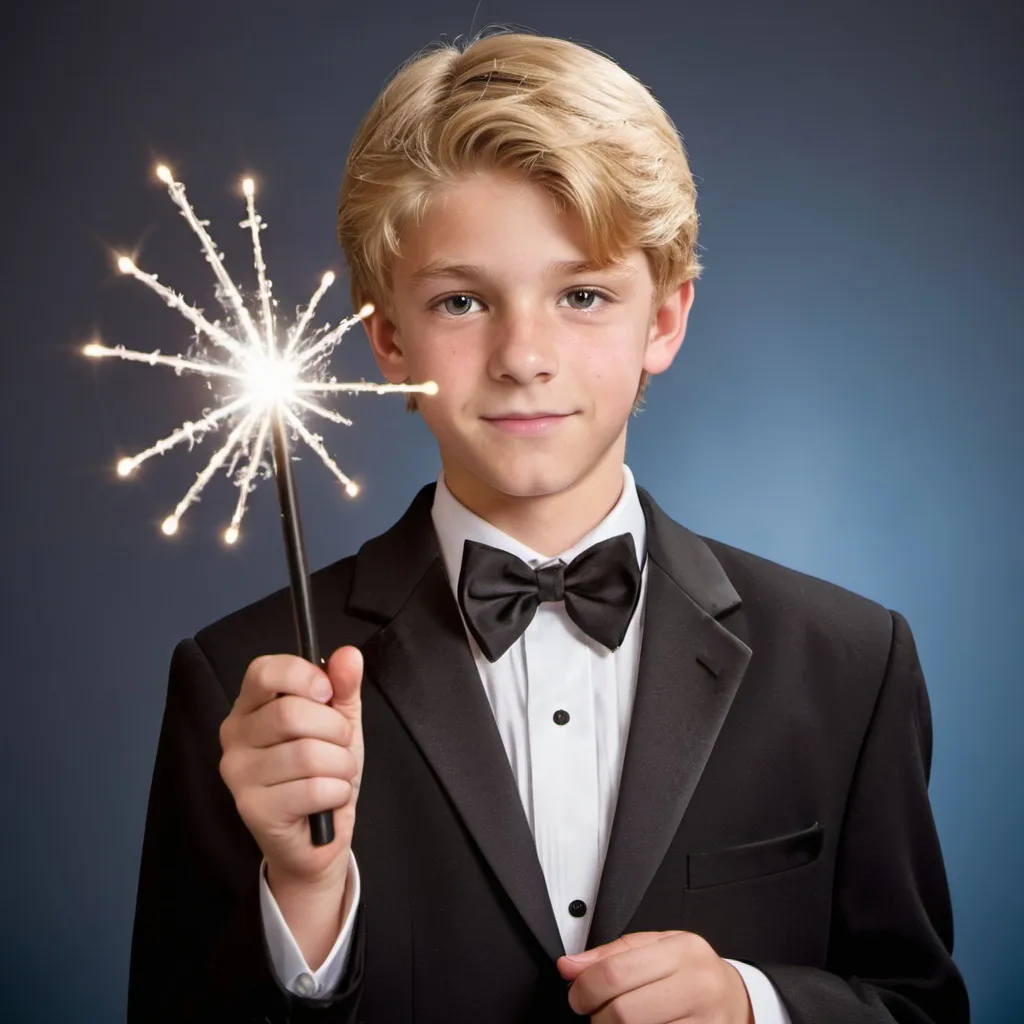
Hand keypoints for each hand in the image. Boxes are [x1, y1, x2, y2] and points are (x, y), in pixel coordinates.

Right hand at [218, 646, 364, 888]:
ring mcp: (238, 774)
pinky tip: (328, 799)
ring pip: (306, 753)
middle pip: (290, 712)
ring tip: (335, 774)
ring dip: (340, 764)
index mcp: (250, 706)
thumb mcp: (339, 722)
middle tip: (339, 744)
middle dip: (334, 729)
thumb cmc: (323, 772)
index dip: (303, 676)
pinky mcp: (251, 809)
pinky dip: (336, 792)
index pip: (263, 671)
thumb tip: (348, 654)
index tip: (328, 694)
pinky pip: (312, 788)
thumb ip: (343, 686)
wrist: (318, 837)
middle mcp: (233, 736)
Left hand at [556, 931, 752, 1022]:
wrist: (739, 1001)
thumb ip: (612, 955)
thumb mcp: (659, 949)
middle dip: (598, 1018)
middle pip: (623, 1013)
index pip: (615, 972)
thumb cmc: (694, 974)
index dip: (584, 988)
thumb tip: (569, 966)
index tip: (577, 994)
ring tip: (619, 1023)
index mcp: (684, 951)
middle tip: (596, 1014)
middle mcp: (700, 986)